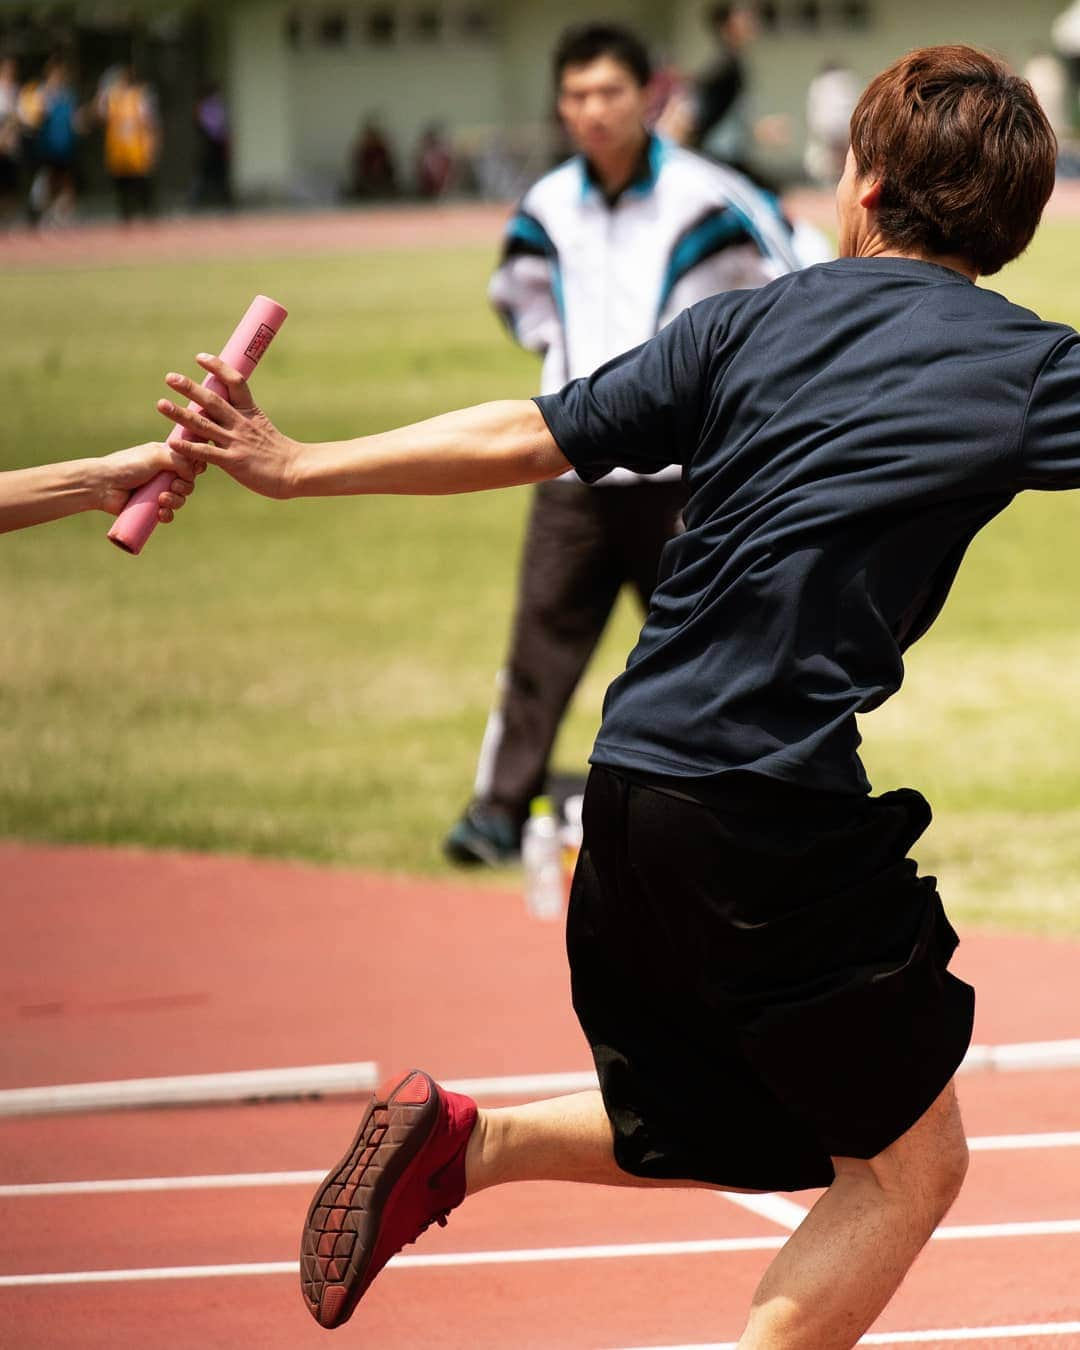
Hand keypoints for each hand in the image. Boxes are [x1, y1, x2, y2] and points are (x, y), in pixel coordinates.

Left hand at [97, 442, 201, 521]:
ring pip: (180, 500)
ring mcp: (158, 491)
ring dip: (175, 501)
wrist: (103, 485)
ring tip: (161, 500)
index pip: (189, 462)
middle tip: (173, 486)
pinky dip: (167, 515)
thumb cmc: (127, 465)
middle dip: (185, 486)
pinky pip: (168, 514)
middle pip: (189, 483)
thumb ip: (179, 460)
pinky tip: (160, 513)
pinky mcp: (151, 508)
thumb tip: (194, 473)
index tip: (194, 470)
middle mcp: (163, 474)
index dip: (195, 467)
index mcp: (166, 457)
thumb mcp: (156, 455)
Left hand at [157, 354, 298, 499]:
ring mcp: (235, 442)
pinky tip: (171, 442)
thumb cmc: (279, 453)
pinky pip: (206, 453)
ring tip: (161, 404)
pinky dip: (188, 447)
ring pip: (203, 424)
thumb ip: (241, 420)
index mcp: (249, 412)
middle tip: (170, 377)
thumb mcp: (261, 428)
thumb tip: (221, 413)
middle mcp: (240, 423)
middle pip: (212, 399)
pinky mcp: (233, 462)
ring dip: (180, 413)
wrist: (295, 472)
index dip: (217, 367)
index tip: (200, 357)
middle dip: (190, 387)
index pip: (234, 381)